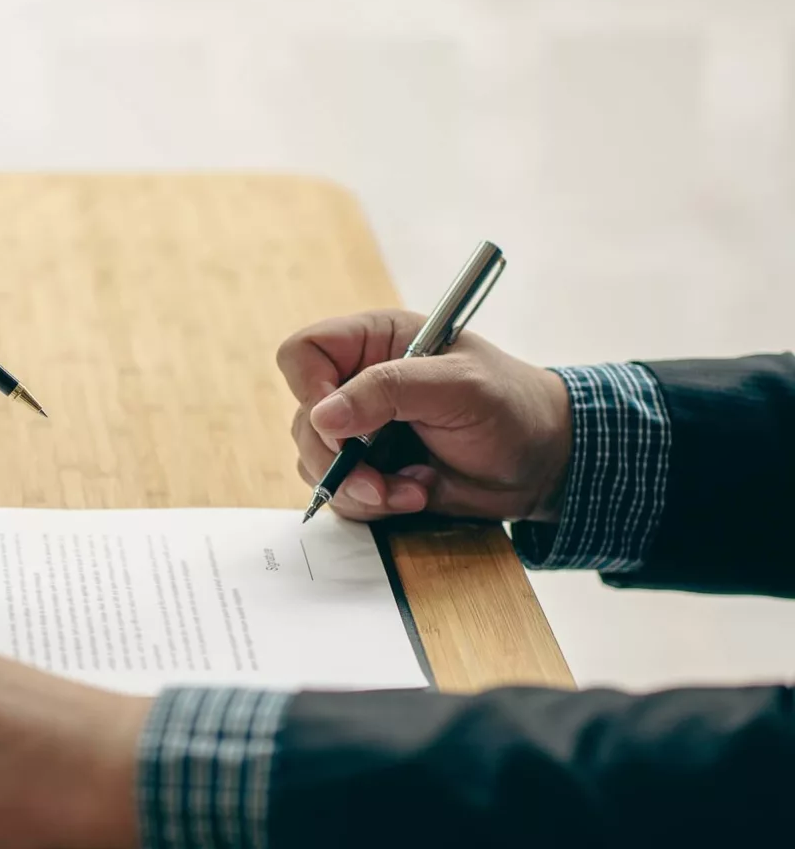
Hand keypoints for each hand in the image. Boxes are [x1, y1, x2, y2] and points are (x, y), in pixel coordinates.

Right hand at [278, 310, 572, 522]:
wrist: (545, 465)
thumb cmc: (513, 407)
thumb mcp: (459, 386)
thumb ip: (389, 390)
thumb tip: (323, 415)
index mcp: (374, 343)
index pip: (304, 354)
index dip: (309, 387)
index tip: (340, 424)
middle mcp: (359, 385)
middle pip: (304, 420)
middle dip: (339, 459)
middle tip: (378, 480)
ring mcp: (361, 432)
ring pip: (315, 463)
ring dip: (359, 488)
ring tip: (413, 490)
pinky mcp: (370, 471)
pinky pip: (339, 494)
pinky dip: (372, 505)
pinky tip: (416, 495)